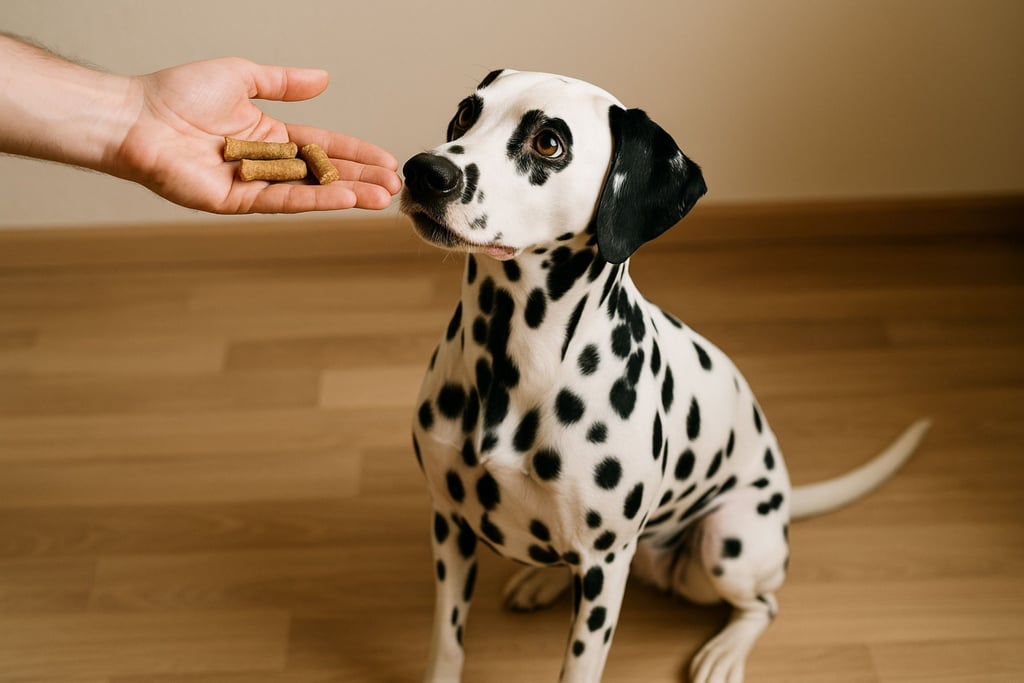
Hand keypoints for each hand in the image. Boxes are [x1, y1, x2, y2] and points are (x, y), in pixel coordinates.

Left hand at [117, 57, 401, 213]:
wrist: (137, 116)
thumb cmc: (176, 94)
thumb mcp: (241, 75)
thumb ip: (283, 82)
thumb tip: (323, 78)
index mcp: (268, 134)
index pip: (324, 146)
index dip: (356, 152)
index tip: (385, 160)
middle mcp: (265, 162)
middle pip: (324, 173)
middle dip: (361, 178)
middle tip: (394, 185)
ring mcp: (253, 184)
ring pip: (309, 191)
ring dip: (347, 195)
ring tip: (380, 198)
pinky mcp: (236, 201)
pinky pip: (282, 200)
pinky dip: (314, 200)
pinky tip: (343, 198)